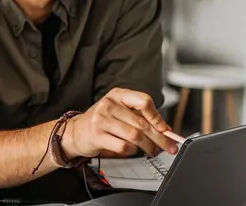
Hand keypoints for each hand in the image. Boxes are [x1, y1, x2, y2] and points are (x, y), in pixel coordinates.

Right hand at [62, 88, 177, 158]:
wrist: (76, 132)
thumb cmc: (102, 122)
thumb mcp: (120, 112)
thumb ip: (141, 117)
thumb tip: (166, 130)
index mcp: (118, 95)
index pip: (144, 101)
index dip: (157, 117)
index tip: (166, 129)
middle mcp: (108, 105)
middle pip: (142, 123)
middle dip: (159, 138)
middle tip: (169, 147)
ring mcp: (101, 120)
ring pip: (135, 136)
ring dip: (148, 147)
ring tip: (152, 151)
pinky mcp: (97, 136)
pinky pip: (124, 146)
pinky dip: (132, 151)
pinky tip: (131, 150)